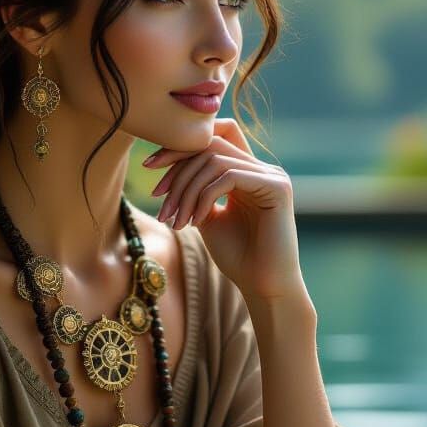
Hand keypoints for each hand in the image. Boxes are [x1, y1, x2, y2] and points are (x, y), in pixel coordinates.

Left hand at [143, 118, 304, 298]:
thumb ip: (195, 192)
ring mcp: (273, 176)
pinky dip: (204, 197)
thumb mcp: (207, 219)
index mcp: (248, 173)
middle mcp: (263, 168)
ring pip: (215, 161)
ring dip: (186, 190)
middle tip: (158, 202)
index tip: (149, 166)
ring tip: (174, 220)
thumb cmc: (237, 258)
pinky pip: (229, 176)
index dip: (180, 146)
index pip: (213, 139)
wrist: (264, 287)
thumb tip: (167, 170)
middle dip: (177, 170)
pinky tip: (195, 221)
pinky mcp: (277, 188)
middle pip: (210, 145)